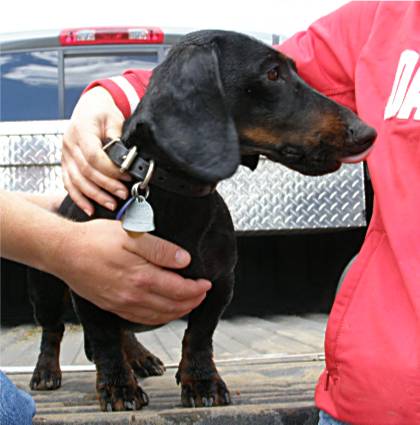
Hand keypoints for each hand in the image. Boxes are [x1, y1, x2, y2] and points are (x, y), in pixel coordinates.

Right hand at [55, 219, 211, 324]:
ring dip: (177, 312)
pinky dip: (158, 318)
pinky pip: (142, 319)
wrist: (63, 252)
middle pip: (172, 307)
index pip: (180, 291)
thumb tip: (184, 261)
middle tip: (202, 294)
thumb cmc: (96, 239)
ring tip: (188, 303)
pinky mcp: (112, 307)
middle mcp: (133, 296)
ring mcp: (122, 304)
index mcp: (141, 277)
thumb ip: (160, 249)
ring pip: (158, 317)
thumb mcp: (131, 235)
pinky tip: (163, 311)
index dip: (197, 289)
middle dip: (192, 302)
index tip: (206, 283)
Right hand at [61, 87, 128, 215]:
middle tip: (123, 194)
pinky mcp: (65, 164)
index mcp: (82, 130)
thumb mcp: (114, 118)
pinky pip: (69, 184)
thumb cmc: (103, 112)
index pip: (94, 156)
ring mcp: (65, 155)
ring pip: (77, 181)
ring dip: (95, 196)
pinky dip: (79, 198)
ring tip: (112, 204)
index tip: (127, 176)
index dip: (111, 170)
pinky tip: (90, 209)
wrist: (89, 107)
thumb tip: (126, 160)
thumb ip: (118, 138)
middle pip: (86, 171)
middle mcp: (70, 144)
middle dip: (106, 186)